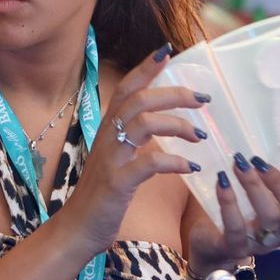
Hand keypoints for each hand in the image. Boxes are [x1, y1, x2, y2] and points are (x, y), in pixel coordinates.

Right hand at [61, 44, 207, 249]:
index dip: (146, 67)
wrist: (77, 229)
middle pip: (140, 99)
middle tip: (203, 100)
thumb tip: (163, 123)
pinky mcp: (117, 183)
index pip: (127, 87)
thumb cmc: (102, 195)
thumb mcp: (117, 159)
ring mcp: (111, 159)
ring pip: (144, 123)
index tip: (168, 50)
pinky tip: (190, 167)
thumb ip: (134, 139)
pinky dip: (174, 162)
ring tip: (199, 135)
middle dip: (175, 94)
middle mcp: (107, 137)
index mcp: (108, 129)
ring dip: (177, 125)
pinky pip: (148, 163)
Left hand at [186, 156, 279, 273]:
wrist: (210, 246)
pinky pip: (236, 227)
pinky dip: (229, 202)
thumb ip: (271, 176)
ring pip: (269, 217)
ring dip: (255, 186)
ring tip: (239, 164)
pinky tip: (222, 182)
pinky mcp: (234, 247)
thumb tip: (270, 134)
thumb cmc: (242, 212)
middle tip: (260, 163)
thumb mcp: (262, 196)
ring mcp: (260, 243)